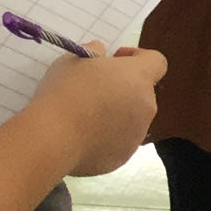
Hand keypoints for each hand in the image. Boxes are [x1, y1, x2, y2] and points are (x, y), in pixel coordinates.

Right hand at [24, 45, 164, 175]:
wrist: (54, 137)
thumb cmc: (65, 90)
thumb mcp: (74, 58)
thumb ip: (94, 53)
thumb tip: (101, 56)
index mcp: (138, 77)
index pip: (157, 62)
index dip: (138, 57)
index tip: (115, 60)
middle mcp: (146, 106)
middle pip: (143, 92)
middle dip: (123, 88)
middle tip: (94, 90)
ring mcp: (137, 134)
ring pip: (133, 119)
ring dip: (117, 114)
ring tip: (86, 117)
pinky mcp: (123, 157)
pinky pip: (119, 142)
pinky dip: (106, 138)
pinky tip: (82, 137)